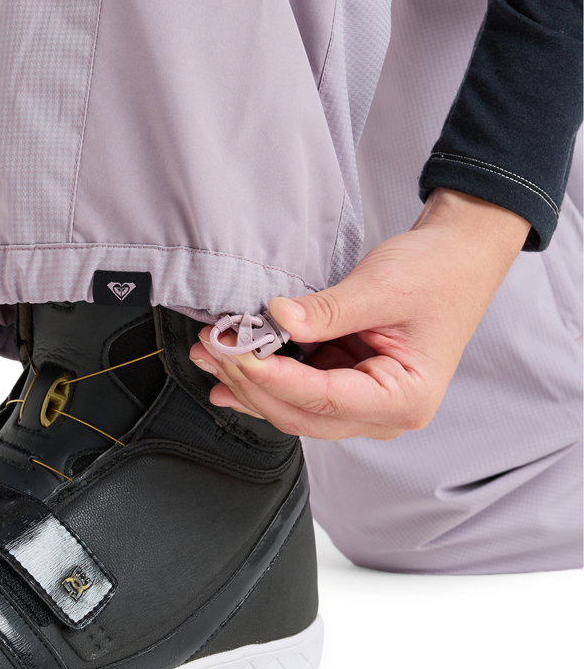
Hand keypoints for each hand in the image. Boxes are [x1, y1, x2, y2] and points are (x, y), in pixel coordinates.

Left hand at [188, 189, 530, 439]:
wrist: (459, 254)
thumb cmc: (439, 272)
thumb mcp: (382, 287)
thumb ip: (327, 311)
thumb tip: (275, 319)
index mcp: (405, 399)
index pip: (324, 399)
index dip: (274, 379)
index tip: (237, 352)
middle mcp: (385, 413)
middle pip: (302, 414)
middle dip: (251, 384)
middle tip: (212, 349)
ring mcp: (364, 400)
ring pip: (293, 408)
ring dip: (249, 383)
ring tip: (209, 354)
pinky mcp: (347, 381)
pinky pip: (298, 390)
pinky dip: (264, 377)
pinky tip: (231, 365)